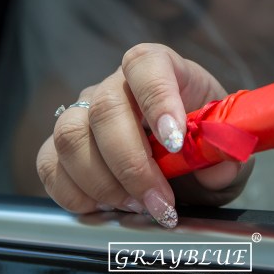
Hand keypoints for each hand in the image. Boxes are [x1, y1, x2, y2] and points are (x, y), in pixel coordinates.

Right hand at [35, 43, 252, 227]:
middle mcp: (115, 85)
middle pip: (105, 109)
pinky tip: (106, 209)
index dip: (157, 98)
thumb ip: (224, 153)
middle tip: (160, 202)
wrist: (184, 161)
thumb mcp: (224, 148)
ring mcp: (83, 112)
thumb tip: (216, 166)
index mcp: (160, 67)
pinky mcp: (61, 145)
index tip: (176, 142)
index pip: (147, 64)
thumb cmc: (202, 144)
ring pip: (70, 137)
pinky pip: (49, 164)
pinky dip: (74, 195)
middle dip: (132, 165)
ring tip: (135, 208)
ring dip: (103, 183)